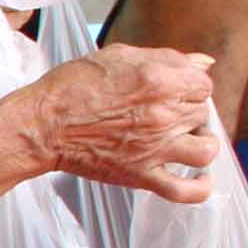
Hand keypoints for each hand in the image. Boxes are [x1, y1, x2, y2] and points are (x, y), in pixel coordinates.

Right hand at [4, 45, 219, 205]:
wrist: (42, 125)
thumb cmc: (72, 88)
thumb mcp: (119, 56)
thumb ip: (166, 57)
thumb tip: (203, 63)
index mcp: (160, 80)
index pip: (203, 84)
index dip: (189, 85)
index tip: (174, 90)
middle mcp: (164, 115)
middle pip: (202, 113)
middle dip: (187, 110)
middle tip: (165, 111)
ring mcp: (155, 148)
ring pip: (205, 150)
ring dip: (201, 142)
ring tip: (186, 139)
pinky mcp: (142, 175)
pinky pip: (185, 191)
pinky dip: (200, 188)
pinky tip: (201, 179)